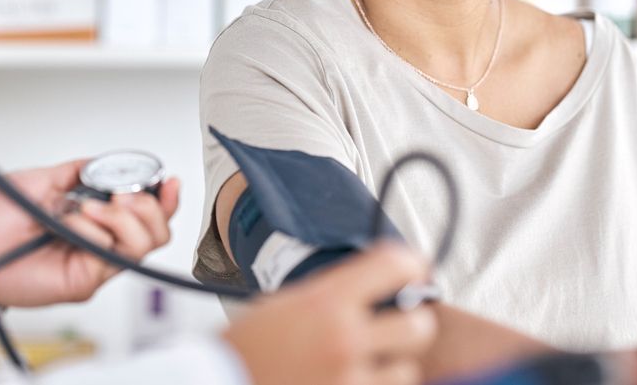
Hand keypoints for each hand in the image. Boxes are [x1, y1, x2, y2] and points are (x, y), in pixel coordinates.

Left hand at [0, 160, 180, 307]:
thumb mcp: (38, 180)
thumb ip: (73, 172)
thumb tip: (102, 162)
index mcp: (93, 216)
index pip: (144, 212)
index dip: (164, 198)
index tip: (167, 181)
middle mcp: (100, 239)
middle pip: (156, 231)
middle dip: (149, 206)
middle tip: (123, 194)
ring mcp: (94, 261)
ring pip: (143, 244)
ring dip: (122, 217)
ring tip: (90, 208)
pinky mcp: (84, 279)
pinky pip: (110, 255)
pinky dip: (94, 231)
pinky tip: (72, 223)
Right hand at [223, 244, 436, 384]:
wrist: (218, 381)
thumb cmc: (246, 345)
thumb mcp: (286, 303)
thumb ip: (334, 295)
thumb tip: (378, 289)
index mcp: (325, 301)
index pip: (394, 266)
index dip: (411, 263)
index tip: (414, 269)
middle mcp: (342, 339)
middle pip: (418, 325)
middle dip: (412, 323)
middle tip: (401, 324)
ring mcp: (346, 379)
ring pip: (407, 370)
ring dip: (394, 366)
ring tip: (372, 363)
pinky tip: (356, 378)